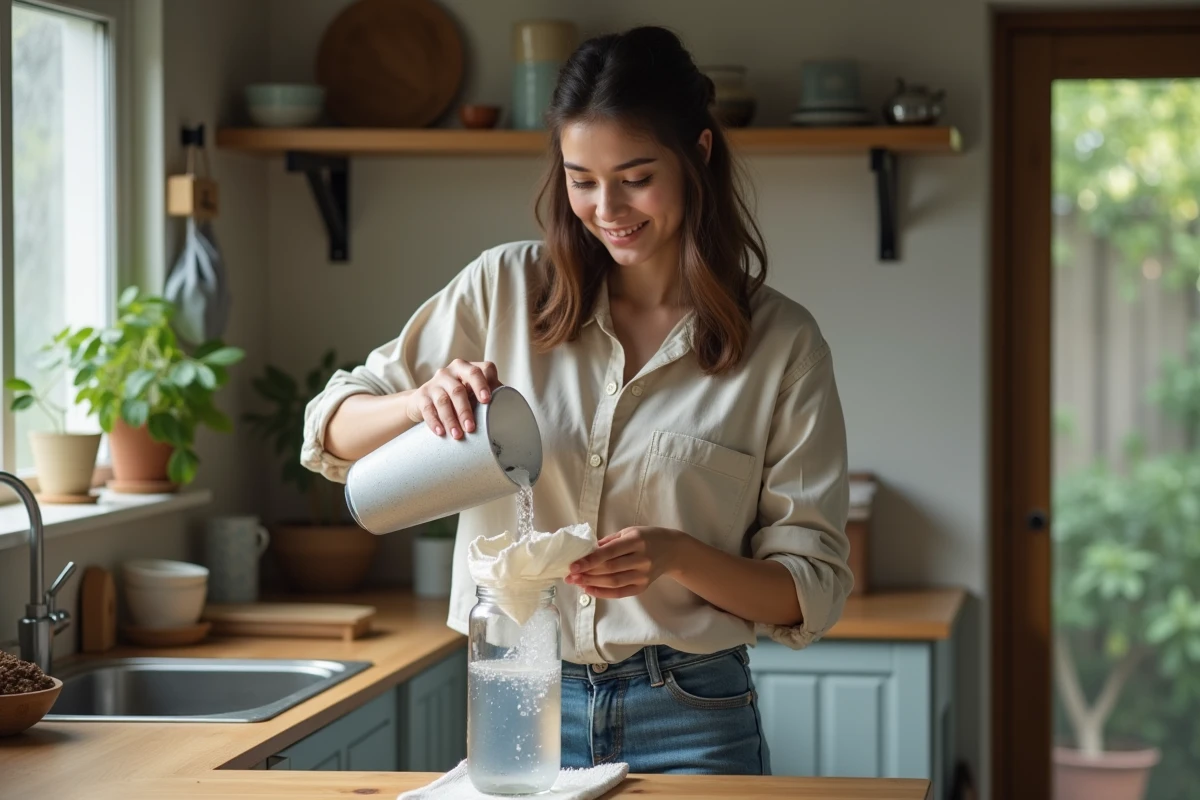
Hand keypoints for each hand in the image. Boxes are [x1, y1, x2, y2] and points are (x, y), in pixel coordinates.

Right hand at [405, 359, 500, 438]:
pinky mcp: (422, 395)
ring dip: (451, 419)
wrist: (425, 401)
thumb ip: (491, 396)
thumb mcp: (473, 393)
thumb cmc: (459, 397)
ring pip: (443, 400)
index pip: (479, 371)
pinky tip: (440, 432)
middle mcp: (450, 372)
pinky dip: (434, 421)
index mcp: (467, 369)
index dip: (483, 385)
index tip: (487, 400)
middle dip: (466, 410)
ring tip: (458, 435)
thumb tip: (510, 411)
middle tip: (471, 428)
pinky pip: (427, 408)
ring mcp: (435, 383)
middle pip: (459, 389)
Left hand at [565, 527, 684, 598]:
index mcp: (636, 541)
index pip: (609, 553)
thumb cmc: (647, 537)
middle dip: (586, 573)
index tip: (573, 565)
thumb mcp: (629, 531)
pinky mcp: (643, 586)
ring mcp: (643, 575)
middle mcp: (641, 559)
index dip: (590, 560)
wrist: (673, 551)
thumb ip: (608, 542)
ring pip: (613, 582)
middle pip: (609, 569)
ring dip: (591, 583)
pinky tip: (589, 589)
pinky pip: (620, 592)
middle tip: (569, 575)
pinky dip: (603, 593)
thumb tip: (586, 552)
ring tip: (576, 582)